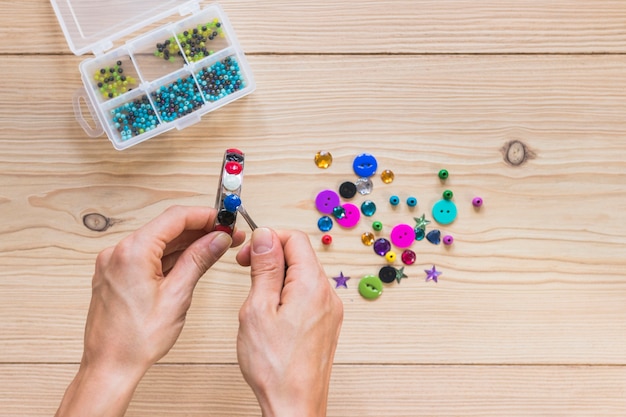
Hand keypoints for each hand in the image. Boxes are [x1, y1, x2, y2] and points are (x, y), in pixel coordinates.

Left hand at [56, 206, 244, 416]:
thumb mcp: (177, 296)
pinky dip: (170, 256)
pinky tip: (192, 260)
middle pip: (166, 228)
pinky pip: (147, 256)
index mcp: (132, 252)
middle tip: (227, 234)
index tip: (225, 220)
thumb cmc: (136, 340)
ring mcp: (114, 263)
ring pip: (158, 242)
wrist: (109, 367)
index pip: (174, 218)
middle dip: (199, 229)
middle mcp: (118, 252)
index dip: (204, 216)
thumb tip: (217, 239)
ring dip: (186, 243)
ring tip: (215, 247)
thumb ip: (198, 261)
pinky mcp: (115, 275)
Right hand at [236, 228, 343, 416]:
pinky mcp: (327, 324)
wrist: (294, 406)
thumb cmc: (275, 366)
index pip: (295, 239)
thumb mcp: (258, 308)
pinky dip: (288, 293)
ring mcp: (330, 310)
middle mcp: (328, 294)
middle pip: (301, 256)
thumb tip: (265, 236)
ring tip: (257, 298)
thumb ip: (265, 268)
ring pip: (303, 276)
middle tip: (247, 272)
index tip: (248, 252)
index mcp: (312, 285)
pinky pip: (308, 295)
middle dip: (272, 257)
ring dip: (278, 276)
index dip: (269, 238)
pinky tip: (271, 312)